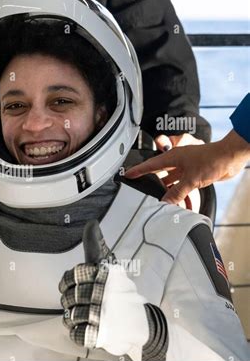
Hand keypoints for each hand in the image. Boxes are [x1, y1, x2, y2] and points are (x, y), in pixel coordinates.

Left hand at [59, 221, 148, 360]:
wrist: (141, 322)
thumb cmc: (119, 290)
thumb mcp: (109, 265)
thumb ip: (95, 245)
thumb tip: (92, 223)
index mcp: (103, 275)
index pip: (71, 276)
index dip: (68, 282)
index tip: (74, 284)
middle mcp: (102, 293)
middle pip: (68, 298)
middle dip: (71, 301)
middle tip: (83, 302)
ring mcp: (101, 315)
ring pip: (70, 316)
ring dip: (74, 317)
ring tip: (86, 315)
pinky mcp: (100, 335)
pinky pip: (75, 333)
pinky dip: (78, 331)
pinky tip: (87, 326)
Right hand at [126, 130, 249, 203]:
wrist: (232, 157)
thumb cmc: (212, 158)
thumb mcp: (191, 179)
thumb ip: (177, 192)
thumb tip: (165, 203)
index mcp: (172, 157)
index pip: (150, 165)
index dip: (138, 171)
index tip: (128, 174)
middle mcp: (177, 162)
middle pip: (160, 175)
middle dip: (153, 184)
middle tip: (143, 192)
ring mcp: (186, 168)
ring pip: (172, 182)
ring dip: (169, 192)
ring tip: (163, 202)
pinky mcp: (195, 174)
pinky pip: (183, 186)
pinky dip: (182, 194)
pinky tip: (182, 203)